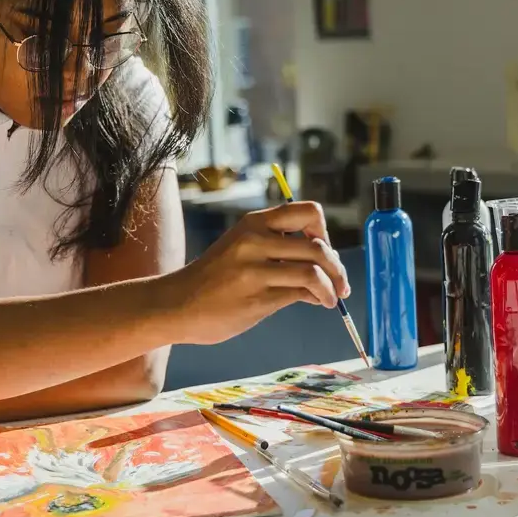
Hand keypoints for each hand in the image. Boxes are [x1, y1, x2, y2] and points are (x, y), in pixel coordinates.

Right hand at [164, 202, 351, 344]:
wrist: (177, 305)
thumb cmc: (214, 278)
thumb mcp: (242, 248)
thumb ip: (276, 247)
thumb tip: (325, 261)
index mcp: (254, 223)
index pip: (308, 211)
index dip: (323, 231)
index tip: (322, 250)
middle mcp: (255, 241)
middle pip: (318, 246)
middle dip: (337, 267)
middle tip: (341, 282)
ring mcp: (255, 270)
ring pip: (314, 271)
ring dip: (332, 287)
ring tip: (332, 299)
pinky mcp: (257, 298)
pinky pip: (301, 294)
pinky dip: (318, 298)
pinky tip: (317, 302)